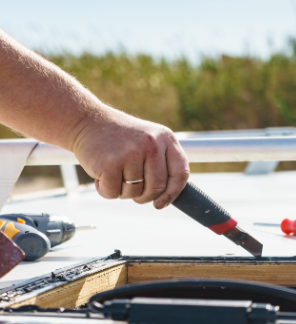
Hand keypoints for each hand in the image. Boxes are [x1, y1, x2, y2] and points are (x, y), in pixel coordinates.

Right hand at [73, 105, 188, 207]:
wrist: (87, 120)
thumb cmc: (118, 137)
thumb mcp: (147, 140)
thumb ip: (160, 162)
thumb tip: (165, 197)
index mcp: (165, 138)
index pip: (180, 173)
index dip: (172, 193)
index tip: (160, 203)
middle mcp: (151, 144)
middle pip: (157, 188)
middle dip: (143, 196)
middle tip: (130, 188)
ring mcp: (131, 153)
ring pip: (134, 193)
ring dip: (122, 191)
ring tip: (114, 172)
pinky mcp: (110, 163)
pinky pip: (113, 193)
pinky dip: (105, 190)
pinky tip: (101, 173)